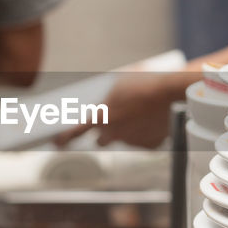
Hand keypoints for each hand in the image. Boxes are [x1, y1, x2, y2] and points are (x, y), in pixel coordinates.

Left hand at [55, 72, 183, 148]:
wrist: (171, 92)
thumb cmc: (144, 83)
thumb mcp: (119, 83)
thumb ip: (108, 97)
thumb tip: (105, 100)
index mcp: (101, 117)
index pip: (76, 132)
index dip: (65, 138)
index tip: (57, 143)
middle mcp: (113, 133)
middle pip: (101, 140)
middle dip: (104, 133)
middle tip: (113, 120)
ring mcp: (131, 141)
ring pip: (124, 139)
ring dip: (127, 130)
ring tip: (140, 113)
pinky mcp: (149, 145)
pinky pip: (143, 140)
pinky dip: (146, 133)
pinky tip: (153, 119)